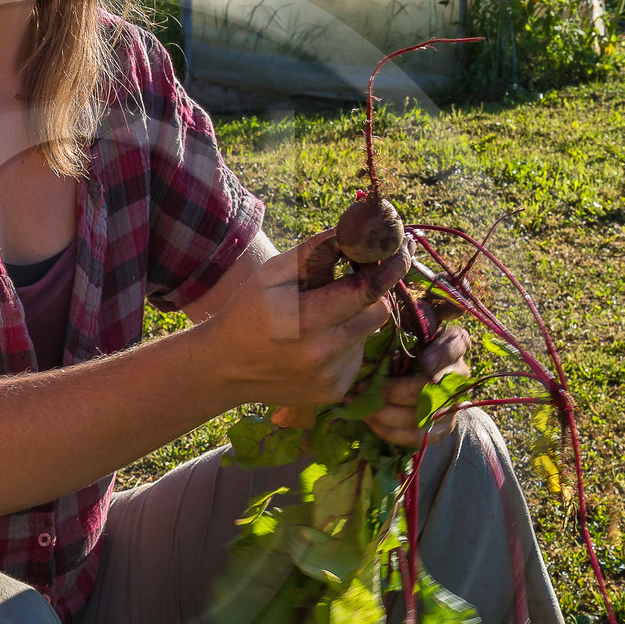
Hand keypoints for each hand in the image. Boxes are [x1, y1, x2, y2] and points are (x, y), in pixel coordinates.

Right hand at [197, 232, 408, 414]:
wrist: (223, 368)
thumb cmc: (247, 312)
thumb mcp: (272, 274)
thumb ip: (315, 252)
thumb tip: (355, 232)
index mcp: (308, 320)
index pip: (368, 291)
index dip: (388, 269)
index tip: (401, 251)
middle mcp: (324, 353)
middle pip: (379, 314)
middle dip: (371, 295)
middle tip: (351, 285)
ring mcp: (332, 377)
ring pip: (367, 335)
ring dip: (354, 320)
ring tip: (319, 320)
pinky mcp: (334, 391)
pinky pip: (356, 357)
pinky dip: (345, 345)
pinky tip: (315, 344)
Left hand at [360, 325, 470, 447]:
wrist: (427, 383)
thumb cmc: (411, 348)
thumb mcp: (411, 329)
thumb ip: (407, 324)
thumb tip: (389, 317)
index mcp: (454, 345)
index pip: (456, 346)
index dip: (441, 356)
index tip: (423, 363)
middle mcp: (459, 377)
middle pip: (427, 389)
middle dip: (390, 391)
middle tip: (360, 388)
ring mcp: (452, 406)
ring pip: (418, 415)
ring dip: (383, 413)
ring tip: (358, 405)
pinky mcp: (441, 429)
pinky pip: (415, 437)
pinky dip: (389, 431)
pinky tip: (370, 421)